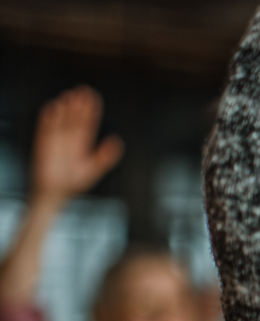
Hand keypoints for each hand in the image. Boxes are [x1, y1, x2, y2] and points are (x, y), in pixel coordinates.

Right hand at [30, 86, 123, 204]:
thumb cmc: (73, 183)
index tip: (93, 96)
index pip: (87, 123)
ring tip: (69, 95)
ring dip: (64, 109)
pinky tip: (52, 108)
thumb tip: (118, 142)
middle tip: (82, 90)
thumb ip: (105, 157)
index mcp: (82, 143)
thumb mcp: (93, 170)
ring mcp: (55, 141)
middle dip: (78, 105)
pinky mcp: (43, 145)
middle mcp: (69, 139)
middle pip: (74, 118)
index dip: (90, 110)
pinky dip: (48, 120)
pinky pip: (45, 130)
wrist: (55, 194)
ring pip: (61, 121)